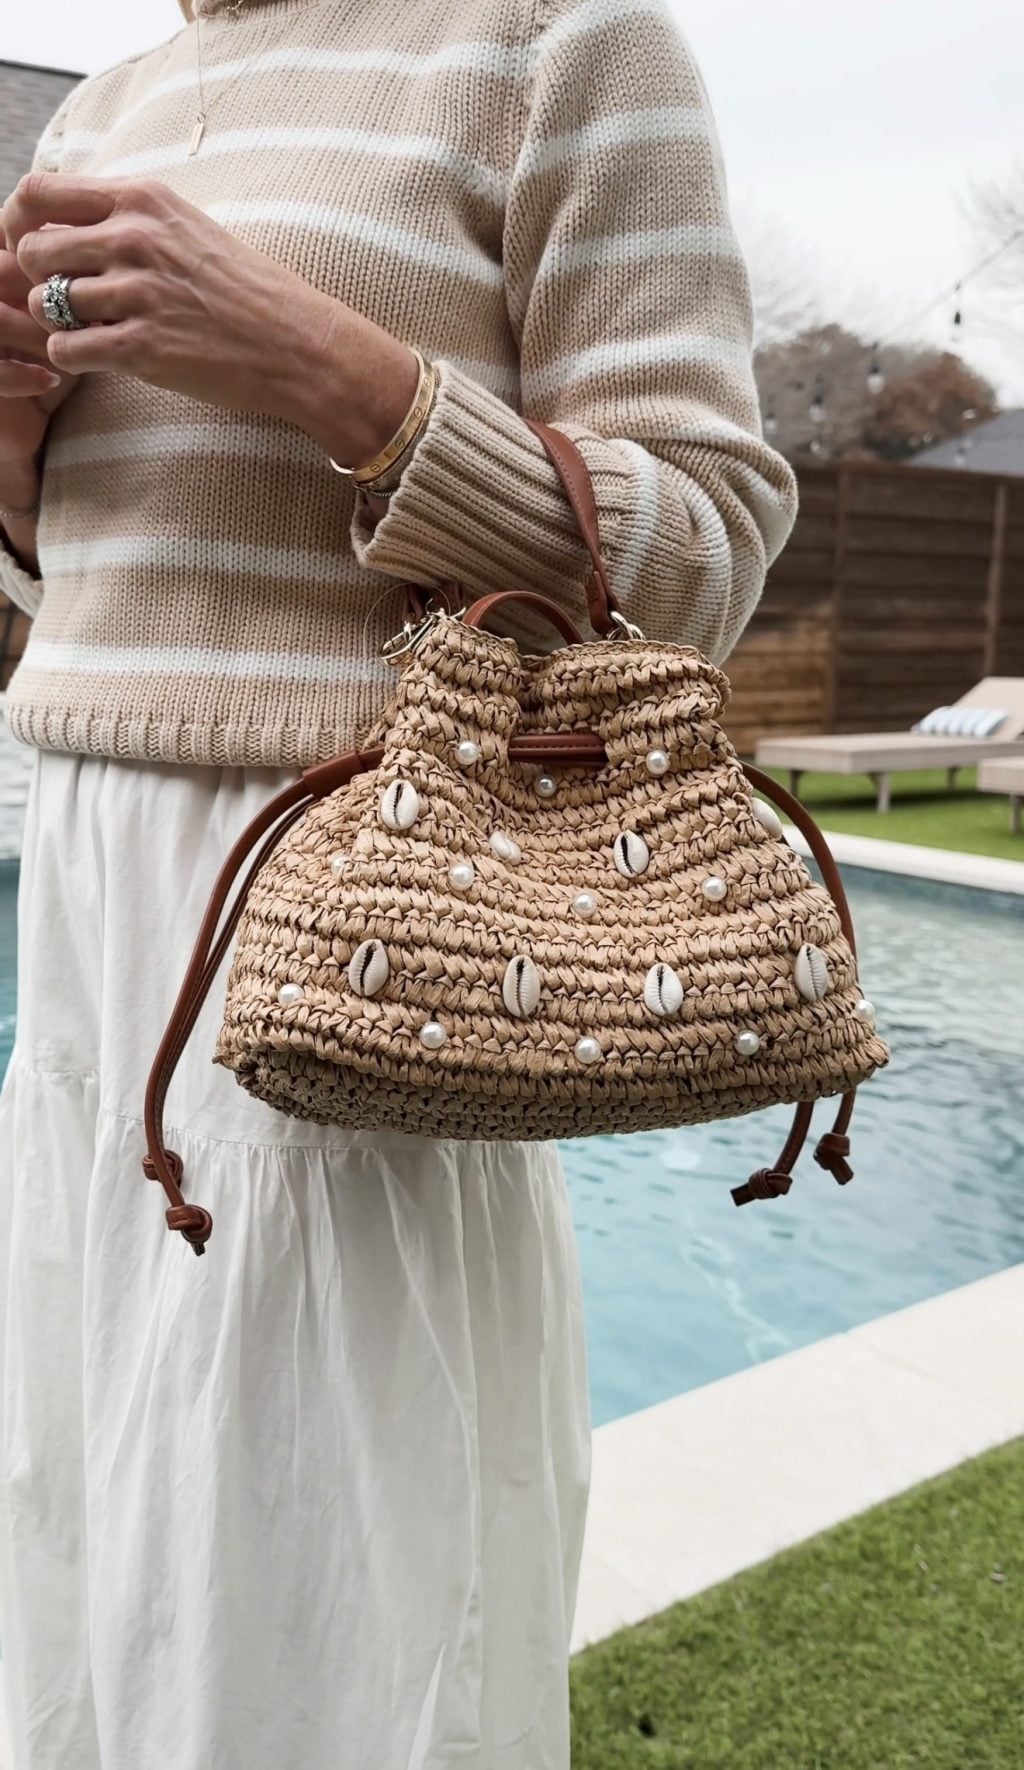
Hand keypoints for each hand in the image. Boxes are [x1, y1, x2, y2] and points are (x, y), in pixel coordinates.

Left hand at [4, 172, 420, 464]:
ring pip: (46, 304)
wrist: (298, 344)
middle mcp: (134, 238)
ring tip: (91, 331)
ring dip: (58, 323)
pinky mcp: (141, 346)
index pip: (39, 192)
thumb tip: (77, 224)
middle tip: (60, 300)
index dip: (19, 222)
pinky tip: (98, 358)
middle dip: (36, 279)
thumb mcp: (189, 228)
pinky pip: (67, 350)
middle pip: (33, 249)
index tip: (31, 247)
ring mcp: (137, 293)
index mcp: (142, 201)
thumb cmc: (249, 291)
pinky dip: (71, 359)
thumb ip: (132, 219)